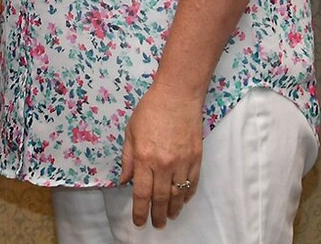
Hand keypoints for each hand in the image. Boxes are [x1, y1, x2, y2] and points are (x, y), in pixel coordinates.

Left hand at [119, 85, 203, 228]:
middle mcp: (163, 164)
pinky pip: (192, 183)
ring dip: (174, 209)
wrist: (177, 96)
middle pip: (161, 198)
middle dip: (157, 215)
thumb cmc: (150, 110)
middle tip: (156, 224)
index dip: (139, 211)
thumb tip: (125, 181)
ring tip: (169, 217)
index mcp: (144, 158)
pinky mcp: (196, 158)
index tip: (139, 222)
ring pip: (178, 194)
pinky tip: (183, 201)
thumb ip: (127, 159)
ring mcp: (182, 162)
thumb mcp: (131, 132)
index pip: (141, 193)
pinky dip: (187, 195)